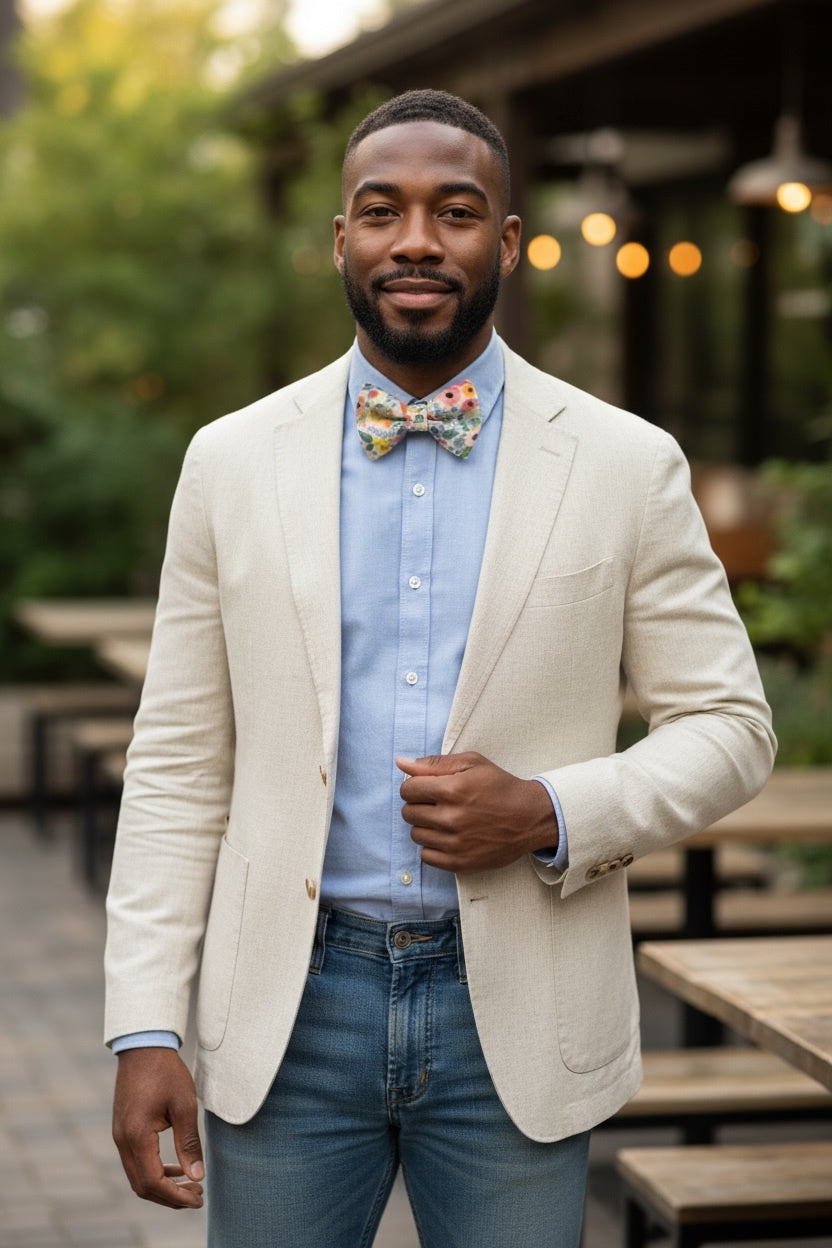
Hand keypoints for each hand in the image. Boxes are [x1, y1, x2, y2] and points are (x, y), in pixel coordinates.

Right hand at [112, 1047, 203, 1209]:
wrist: (143, 1046)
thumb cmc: (165, 1071)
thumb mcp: (184, 1105)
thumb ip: (189, 1143)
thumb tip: (196, 1176)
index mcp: (136, 1136)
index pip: (152, 1182)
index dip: (175, 1196)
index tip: (197, 1199)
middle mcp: (122, 1140)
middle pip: (142, 1185)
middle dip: (169, 1197)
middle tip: (196, 1197)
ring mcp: (119, 1136)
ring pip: (137, 1175)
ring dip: (162, 1185)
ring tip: (189, 1185)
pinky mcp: (123, 1130)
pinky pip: (136, 1161)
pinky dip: (154, 1171)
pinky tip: (175, 1168)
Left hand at [397, 751, 556, 872]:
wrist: (530, 818)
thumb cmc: (500, 787)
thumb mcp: (472, 763)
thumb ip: (434, 763)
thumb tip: (401, 763)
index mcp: (452, 789)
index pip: (408, 789)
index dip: (414, 786)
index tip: (427, 788)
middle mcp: (451, 818)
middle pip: (408, 812)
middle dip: (418, 805)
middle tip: (437, 804)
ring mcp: (455, 843)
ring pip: (416, 834)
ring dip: (425, 826)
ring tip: (444, 820)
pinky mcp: (460, 862)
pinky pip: (426, 856)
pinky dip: (432, 847)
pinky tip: (447, 837)